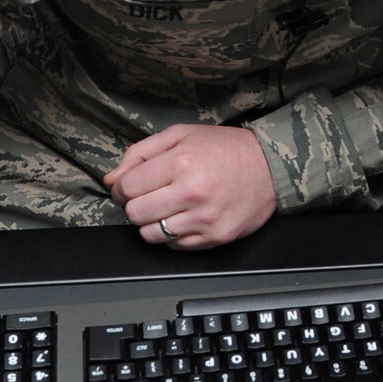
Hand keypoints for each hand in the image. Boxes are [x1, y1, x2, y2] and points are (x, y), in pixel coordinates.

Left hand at [105, 124, 278, 249]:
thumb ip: (140, 153)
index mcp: (181, 162)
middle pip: (135, 213)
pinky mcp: (214, 237)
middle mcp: (191, 192)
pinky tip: (185, 217)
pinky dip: (173, 234)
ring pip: (151, 234)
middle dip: (135, 205)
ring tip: (168, 208)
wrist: (270, 167)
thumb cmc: (225, 148)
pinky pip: (174, 245)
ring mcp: (204, 219)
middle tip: (149, 196)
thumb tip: (111, 180)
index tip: (132, 186)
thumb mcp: (181, 135)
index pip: (127, 187)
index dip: (123, 188)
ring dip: (152, 222)